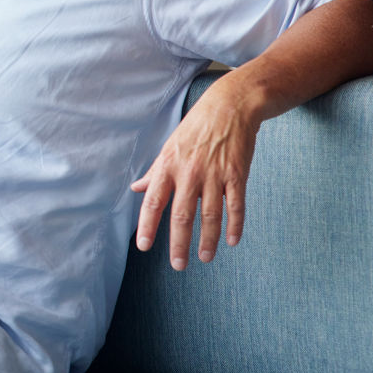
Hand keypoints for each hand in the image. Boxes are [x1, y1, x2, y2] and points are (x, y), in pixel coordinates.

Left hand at [130, 87, 258, 269]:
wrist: (229, 107)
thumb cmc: (194, 129)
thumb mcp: (168, 148)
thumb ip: (154, 172)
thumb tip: (135, 189)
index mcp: (168, 167)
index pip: (152, 202)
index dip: (147, 225)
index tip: (143, 246)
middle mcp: (189, 173)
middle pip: (181, 216)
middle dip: (179, 244)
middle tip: (178, 265)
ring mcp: (214, 174)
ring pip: (209, 216)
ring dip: (207, 240)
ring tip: (204, 258)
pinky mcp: (237, 174)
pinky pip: (235, 205)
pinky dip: (234, 226)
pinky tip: (231, 241)